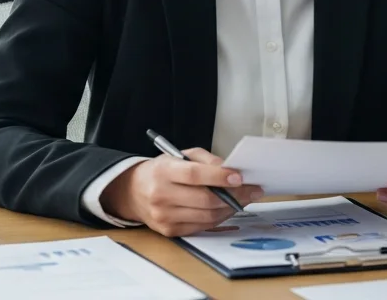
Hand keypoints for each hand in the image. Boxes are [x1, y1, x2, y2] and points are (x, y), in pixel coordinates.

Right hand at [101, 148, 263, 236]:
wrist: (134, 192)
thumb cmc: (162, 171)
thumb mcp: (180, 155)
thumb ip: (206, 160)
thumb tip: (230, 170)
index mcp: (163, 171)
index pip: (194, 175)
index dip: (218, 176)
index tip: (239, 176)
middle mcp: (161, 195)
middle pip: (204, 199)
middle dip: (235, 195)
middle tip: (253, 189)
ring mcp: (164, 216)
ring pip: (207, 216)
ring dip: (231, 208)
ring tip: (245, 198)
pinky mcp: (170, 231)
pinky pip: (203, 227)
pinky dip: (220, 218)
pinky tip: (228, 208)